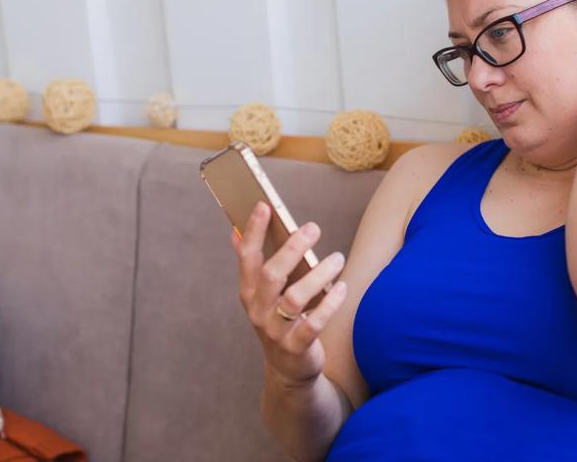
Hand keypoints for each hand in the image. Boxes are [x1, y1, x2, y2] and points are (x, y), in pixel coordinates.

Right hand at [230, 200, 348, 388]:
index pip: (247, 258)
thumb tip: (235, 232)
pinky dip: (329, 304)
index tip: (264, 205)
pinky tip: (342, 288)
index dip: (253, 231)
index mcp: (249, 293)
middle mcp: (258, 310)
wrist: (288, 370)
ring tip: (337, 258)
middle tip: (313, 228)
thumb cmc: (279, 321)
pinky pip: (313, 323)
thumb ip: (252, 265)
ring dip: (318, 275)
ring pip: (294, 298)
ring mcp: (275, 330)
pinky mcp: (296, 347)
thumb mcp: (262, 295)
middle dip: (292, 249)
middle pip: (271, 275)